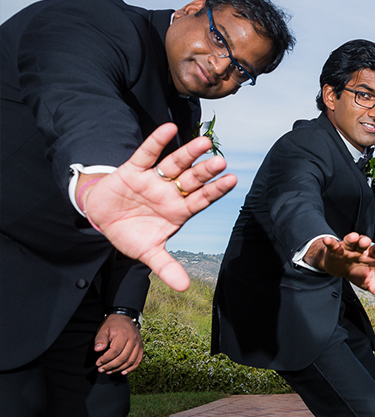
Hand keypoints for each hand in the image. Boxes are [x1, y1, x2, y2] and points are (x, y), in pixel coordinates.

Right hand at [80, 123, 236, 292]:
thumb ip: (166, 267)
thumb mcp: (148, 253)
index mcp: (179, 210)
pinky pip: (147, 153)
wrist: (101, 219)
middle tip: (221, 161)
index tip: (232, 180)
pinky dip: (157, 141)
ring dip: (188, 154)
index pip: (201, 199)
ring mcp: (154, 180)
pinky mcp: (133, 170)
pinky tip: (170, 129)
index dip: (215, 190)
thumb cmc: (131, 233)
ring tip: (205, 142)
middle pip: (192, 180)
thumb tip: (183, 287)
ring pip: (175, 164)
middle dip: (205, 172)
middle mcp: (170, 192)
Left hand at [94, 313, 142, 374]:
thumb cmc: (112, 325)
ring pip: (130, 361)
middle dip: (111, 366)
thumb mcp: (104, 329)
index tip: (98, 364)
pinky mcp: (141, 347)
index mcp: (123, 335)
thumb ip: (100, 339)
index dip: (106, 359)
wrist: (125, 318)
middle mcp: (133, 340)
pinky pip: (138, 360)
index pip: (115, 351)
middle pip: (123, 358)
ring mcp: (139, 344)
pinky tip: (123, 372)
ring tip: (109, 372)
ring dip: (120, 368)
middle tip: (101, 370)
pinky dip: (131, 368)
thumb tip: (97, 350)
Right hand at [307, 233, 374, 311]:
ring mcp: (347, 248)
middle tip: (366, 242)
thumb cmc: (358, 273)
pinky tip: (327, 240)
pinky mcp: (334, 249)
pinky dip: (330, 242)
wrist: (339, 268)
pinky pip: (332, 244)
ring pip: (350, 241)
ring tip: (353, 237)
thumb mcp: (371, 284)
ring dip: (351, 239)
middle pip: (364, 243)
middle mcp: (360, 249)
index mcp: (371, 256)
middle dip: (365, 241)